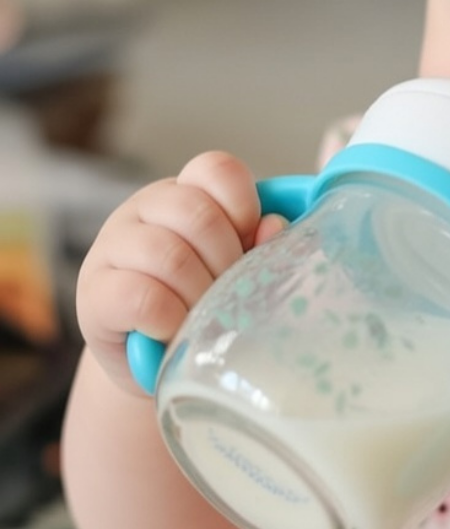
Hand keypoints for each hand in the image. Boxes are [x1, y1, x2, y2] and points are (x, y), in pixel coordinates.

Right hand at [76, 151, 282, 394]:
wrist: (156, 359)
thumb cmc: (203, 307)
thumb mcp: (236, 273)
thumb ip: (258, 247)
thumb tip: (275, 226)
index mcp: (184, 194)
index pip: (215, 169)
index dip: (243, 205)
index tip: (251, 244)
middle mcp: (143, 210)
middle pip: (197, 214)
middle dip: (226, 262)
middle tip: (229, 295)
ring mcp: (112, 248)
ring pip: (168, 255)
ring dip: (199, 295)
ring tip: (204, 319)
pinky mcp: (94, 294)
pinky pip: (140, 297)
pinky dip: (169, 319)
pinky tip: (175, 331)